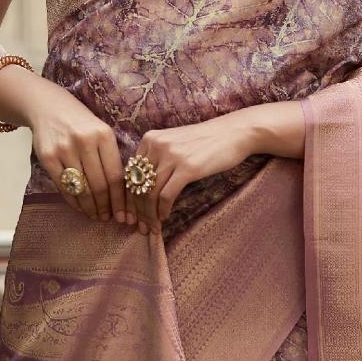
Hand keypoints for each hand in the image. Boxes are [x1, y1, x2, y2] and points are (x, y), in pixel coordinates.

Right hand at [28, 91, 135, 225]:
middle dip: (106, 206)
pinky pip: (63, 187)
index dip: (120, 200)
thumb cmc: (81, 124)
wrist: (49, 108)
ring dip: (90, 207)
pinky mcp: (48, 157)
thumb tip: (122, 195)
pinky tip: (80, 206)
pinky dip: (73, 201)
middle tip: (108, 218)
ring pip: (81, 189)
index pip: (115, 175)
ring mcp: (64, 149)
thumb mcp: (101, 132)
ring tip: (95, 215)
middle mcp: (85, 141)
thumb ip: (111, 158)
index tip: (123, 214)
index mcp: (104, 135)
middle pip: (99, 185)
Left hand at [127, 116, 259, 235]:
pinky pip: (166, 195)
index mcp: (149, 139)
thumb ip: (156, 159)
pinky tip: (164, 217)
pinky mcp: (187, 168)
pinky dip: (162, 210)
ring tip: (152, 227)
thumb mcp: (174, 143)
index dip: (128, 198)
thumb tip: (141, 189)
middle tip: (141, 227)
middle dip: (137, 210)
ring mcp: (171, 156)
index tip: (131, 215)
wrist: (233, 132)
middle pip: (137, 185)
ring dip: (149, 215)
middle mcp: (156, 145)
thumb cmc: (205, 142)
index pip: (130, 174)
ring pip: (149, 193)